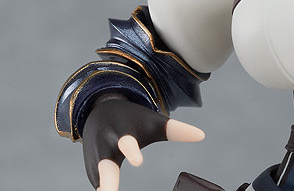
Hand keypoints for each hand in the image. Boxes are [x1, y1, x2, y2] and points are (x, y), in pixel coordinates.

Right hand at [82, 95, 203, 190]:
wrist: (100, 110)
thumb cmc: (134, 119)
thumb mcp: (153, 122)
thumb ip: (175, 130)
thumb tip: (202, 136)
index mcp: (124, 134)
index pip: (129, 144)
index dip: (133, 152)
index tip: (138, 161)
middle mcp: (106, 147)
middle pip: (105, 166)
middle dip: (107, 181)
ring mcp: (95, 160)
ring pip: (100, 179)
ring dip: (104, 187)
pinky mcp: (90, 170)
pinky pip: (99, 184)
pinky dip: (105, 189)